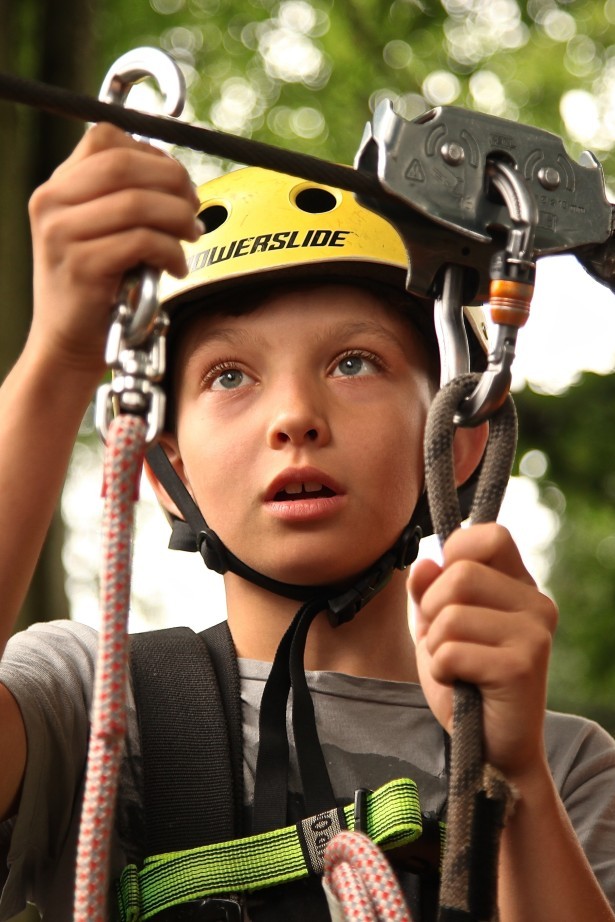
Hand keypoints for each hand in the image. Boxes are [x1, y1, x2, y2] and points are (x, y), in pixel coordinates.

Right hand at [27, 123, 201, 377]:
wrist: (67, 342)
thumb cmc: (95, 289)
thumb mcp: (98, 232)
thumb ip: (123, 200)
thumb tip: (178, 178)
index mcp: (56, 187)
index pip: (106, 138)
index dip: (152, 153)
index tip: (177, 181)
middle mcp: (52, 203)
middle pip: (125, 164)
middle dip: (173, 182)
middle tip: (194, 207)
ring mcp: (63, 234)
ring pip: (138, 202)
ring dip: (178, 218)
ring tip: (190, 237)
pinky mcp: (82, 265)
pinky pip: (142, 242)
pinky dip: (171, 251)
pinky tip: (176, 266)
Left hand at [409, 523, 557, 783]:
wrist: (492, 750)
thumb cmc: (465, 682)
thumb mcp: (437, 627)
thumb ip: (428, 591)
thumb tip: (426, 562)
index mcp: (519, 586)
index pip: (491, 535)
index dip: (456, 552)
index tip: (445, 587)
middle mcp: (536, 603)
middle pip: (461, 573)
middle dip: (433, 609)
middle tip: (446, 642)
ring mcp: (534, 633)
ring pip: (451, 614)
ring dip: (436, 646)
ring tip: (456, 667)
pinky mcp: (522, 665)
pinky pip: (451, 651)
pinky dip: (441, 671)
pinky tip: (462, 685)